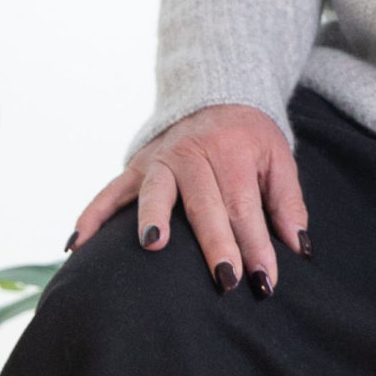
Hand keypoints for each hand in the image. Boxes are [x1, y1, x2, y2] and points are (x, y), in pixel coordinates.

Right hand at [70, 104, 309, 295]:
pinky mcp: (133, 168)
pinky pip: (108, 193)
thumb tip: (299, 247)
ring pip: (154, 193)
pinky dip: (91, 217)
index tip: (265, 279)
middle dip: (216, 244)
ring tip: (153, 245)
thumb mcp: (279, 159)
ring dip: (152, 218)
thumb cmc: (250, 139)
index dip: (256, 244)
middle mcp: (191, 153)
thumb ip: (288, 202)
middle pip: (204, 205)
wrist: (214, 94)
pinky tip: (76, 246)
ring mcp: (158, 161)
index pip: (245, 206)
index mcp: (231, 151)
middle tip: (226, 280)